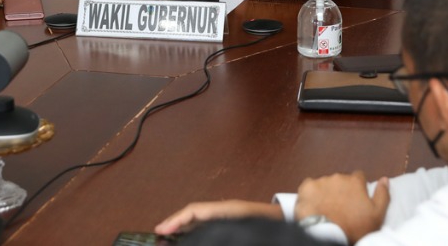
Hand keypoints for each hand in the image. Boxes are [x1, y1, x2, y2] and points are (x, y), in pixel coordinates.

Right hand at [154, 200, 280, 235]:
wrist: (289, 220)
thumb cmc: (271, 224)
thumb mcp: (245, 227)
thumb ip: (220, 229)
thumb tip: (201, 223)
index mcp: (227, 208)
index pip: (195, 211)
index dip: (176, 220)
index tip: (161, 230)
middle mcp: (225, 210)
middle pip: (192, 215)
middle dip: (174, 224)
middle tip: (158, 237)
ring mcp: (227, 215)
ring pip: (198, 220)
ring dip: (183, 229)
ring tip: (169, 239)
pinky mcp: (231, 222)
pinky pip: (207, 225)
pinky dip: (194, 231)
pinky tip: (189, 240)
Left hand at [295, 172, 389, 243]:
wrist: (327, 235)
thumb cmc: (354, 227)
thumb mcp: (377, 215)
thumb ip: (383, 195)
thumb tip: (384, 179)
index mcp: (355, 181)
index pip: (359, 177)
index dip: (358, 187)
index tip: (356, 199)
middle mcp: (338, 177)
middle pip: (341, 180)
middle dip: (341, 190)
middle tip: (341, 208)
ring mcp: (321, 181)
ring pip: (325, 184)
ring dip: (326, 192)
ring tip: (327, 210)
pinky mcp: (306, 187)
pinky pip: (309, 187)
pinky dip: (311, 194)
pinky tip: (314, 206)